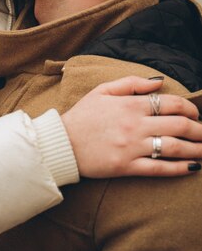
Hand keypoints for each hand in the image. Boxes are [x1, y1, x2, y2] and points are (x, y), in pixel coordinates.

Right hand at [61, 76, 201, 177]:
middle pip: (179, 125)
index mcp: (130, 104)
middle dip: (200, 130)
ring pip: (174, 148)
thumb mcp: (102, 90)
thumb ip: (132, 82)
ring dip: (197, 149)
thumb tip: (160, 82)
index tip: (197, 114)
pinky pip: (160, 169)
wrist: (61, 143)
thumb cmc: (82, 115)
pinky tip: (193, 168)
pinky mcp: (127, 167)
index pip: (171, 103)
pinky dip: (180, 169)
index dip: (190, 109)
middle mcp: (135, 125)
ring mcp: (132, 147)